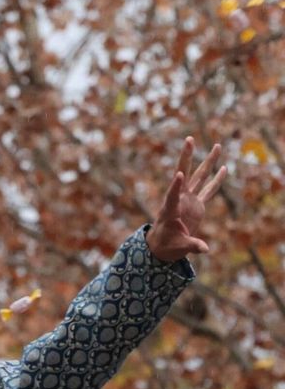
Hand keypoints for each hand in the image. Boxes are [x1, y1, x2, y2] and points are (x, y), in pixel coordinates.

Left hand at [147, 136, 225, 262]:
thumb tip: (205, 249)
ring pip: (199, 177)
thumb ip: (192, 245)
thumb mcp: (179, 246)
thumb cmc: (167, 244)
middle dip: (186, 157)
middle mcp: (179, 198)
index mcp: (170, 208)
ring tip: (217, 146)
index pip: (172, 194)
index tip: (179, 174)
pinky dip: (216, 179)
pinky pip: (209, 189)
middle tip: (189, 139)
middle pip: (184, 174)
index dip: (175, 185)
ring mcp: (189, 199)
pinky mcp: (197, 204)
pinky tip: (224, 167)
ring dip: (207, 162)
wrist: (165, 244)